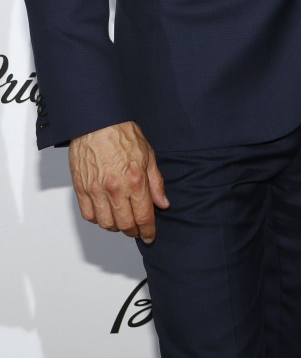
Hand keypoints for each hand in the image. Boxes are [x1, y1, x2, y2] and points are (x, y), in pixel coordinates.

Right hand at [68, 121, 168, 242]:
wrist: (96, 122)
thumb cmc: (122, 134)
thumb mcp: (148, 155)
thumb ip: (156, 182)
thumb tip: (163, 203)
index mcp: (135, 180)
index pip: (143, 217)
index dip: (148, 231)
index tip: (150, 235)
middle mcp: (115, 188)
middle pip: (125, 224)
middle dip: (133, 231)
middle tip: (137, 229)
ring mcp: (96, 190)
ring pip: (106, 223)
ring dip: (115, 226)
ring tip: (121, 220)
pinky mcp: (81, 188)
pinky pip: (88, 215)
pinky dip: (97, 219)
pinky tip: (105, 212)